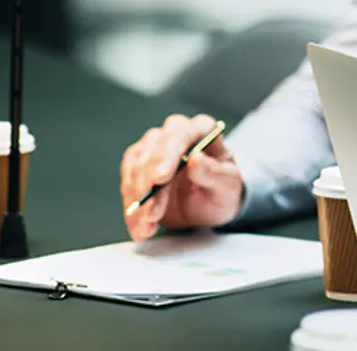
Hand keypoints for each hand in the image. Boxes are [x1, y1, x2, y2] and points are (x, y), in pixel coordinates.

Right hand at [119, 113, 243, 241]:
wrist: (209, 206)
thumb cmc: (222, 189)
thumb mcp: (228, 185)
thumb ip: (214, 172)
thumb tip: (195, 159)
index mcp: (202, 129)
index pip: (182, 134)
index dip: (168, 155)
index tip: (160, 178)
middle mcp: (175, 134)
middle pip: (153, 151)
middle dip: (149, 184)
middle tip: (152, 213)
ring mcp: (153, 149)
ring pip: (136, 169)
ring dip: (139, 202)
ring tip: (148, 226)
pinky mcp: (137, 167)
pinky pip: (127, 186)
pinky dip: (132, 210)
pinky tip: (140, 226)